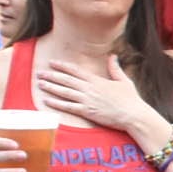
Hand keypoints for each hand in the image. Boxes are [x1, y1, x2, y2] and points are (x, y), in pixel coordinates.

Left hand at [32, 50, 152, 134]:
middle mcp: (89, 88)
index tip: (52, 62)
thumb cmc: (131, 99)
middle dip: (51, 76)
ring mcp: (87, 100)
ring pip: (64, 92)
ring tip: (39, 84)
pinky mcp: (87, 111)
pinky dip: (56, 103)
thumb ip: (115, 68)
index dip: (62, 66)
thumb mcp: (124, 81)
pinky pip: (68, 106)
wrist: (133, 115)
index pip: (76, 71)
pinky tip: (47, 100)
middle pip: (66, 80)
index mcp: (97, 80)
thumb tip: (113, 56)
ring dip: (51, 87)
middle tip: (39, 73)